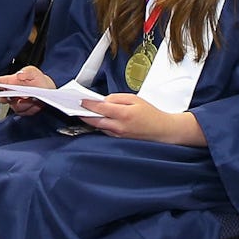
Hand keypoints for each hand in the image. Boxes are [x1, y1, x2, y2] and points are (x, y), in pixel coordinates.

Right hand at [0, 63, 53, 116]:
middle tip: (23, 96)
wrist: (46, 91)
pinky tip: (35, 104)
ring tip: (33, 99)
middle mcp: (10, 93)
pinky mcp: (21, 111)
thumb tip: (19, 75)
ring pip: (15, 107)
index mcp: (10, 82)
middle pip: (3, 98)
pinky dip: (30, 109)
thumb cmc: (38, 80)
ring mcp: (14, 103)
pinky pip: (23, 112)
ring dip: (25, 104)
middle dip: (12, 98)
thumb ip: (27, 72)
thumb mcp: (34, 72)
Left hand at [76, 92, 200, 144]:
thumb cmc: (151, 114)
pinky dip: (100, 126)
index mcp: (123, 114)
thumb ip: (117, 98)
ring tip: (85, 113)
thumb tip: (103, 100)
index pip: (100, 108)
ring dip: (91, 121)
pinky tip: (98, 120)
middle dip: (84, 115)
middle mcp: (119, 127)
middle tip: (76, 108)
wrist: (162, 131)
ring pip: (99, 127)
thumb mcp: (135, 99)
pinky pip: (106, 132)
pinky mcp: (120, 140)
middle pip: (95, 121)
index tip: (80, 101)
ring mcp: (119, 135)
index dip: (88, 104)